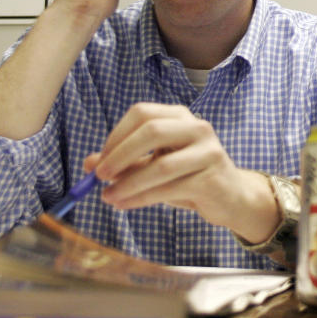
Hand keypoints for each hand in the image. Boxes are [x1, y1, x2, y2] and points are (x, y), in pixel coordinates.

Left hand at [83, 103, 279, 242]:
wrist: (229, 197)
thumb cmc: (187, 177)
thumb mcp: (153, 165)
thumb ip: (125, 162)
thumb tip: (88, 163)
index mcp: (179, 116)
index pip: (142, 113)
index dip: (117, 134)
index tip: (99, 160)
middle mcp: (196, 127)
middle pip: (151, 130)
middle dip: (120, 154)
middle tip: (99, 175)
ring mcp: (207, 150)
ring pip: (160, 165)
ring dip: (128, 183)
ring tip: (108, 198)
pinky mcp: (211, 177)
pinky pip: (170, 188)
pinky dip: (141, 198)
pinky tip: (125, 204)